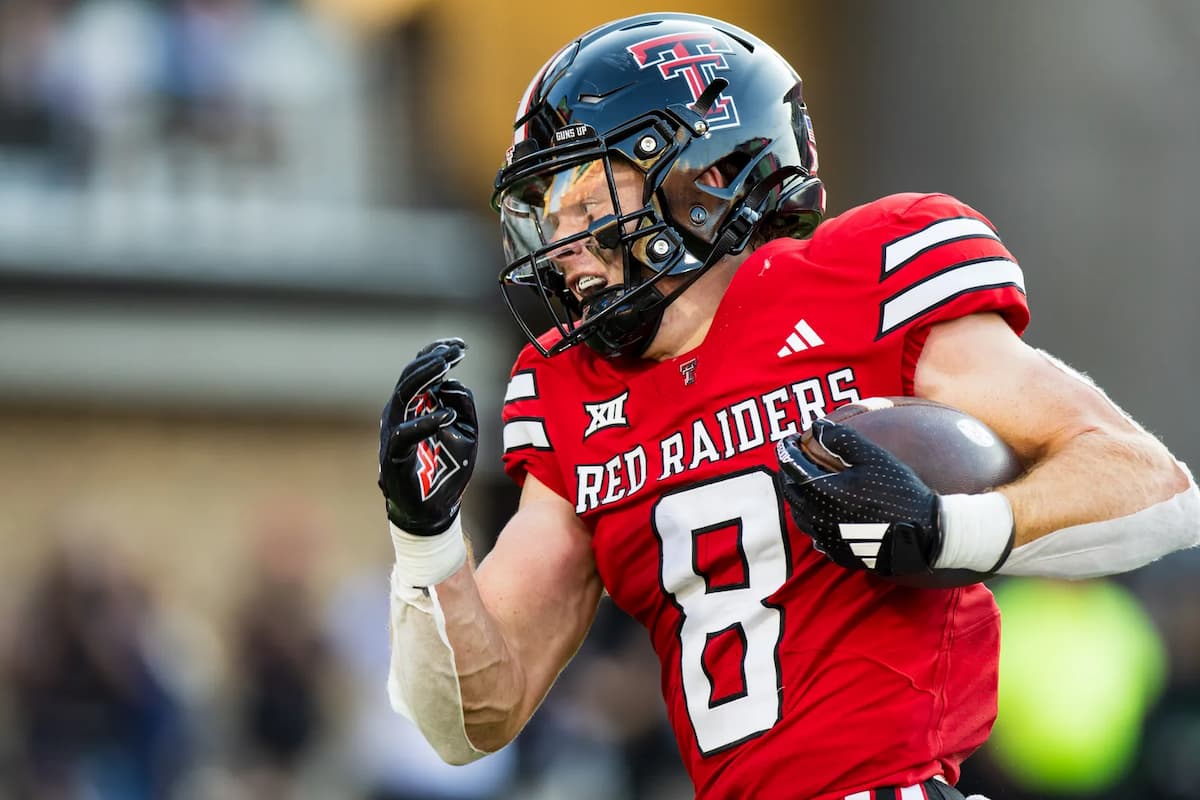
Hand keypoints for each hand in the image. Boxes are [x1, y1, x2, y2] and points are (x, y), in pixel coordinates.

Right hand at [379, 338, 476, 534]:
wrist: (434, 511)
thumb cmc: (448, 468)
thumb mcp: (467, 432)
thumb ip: (464, 405)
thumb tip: (455, 384)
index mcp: (416, 406)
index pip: (421, 372)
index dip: (437, 353)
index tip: (460, 345)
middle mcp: (401, 414)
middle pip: (411, 377)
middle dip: (433, 360)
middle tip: (455, 351)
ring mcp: (394, 432)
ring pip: (403, 396)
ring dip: (425, 378)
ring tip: (446, 366)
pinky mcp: (393, 455)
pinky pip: (405, 434)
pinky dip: (426, 422)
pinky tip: (448, 415)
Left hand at [776, 419, 941, 575]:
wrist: (922, 534)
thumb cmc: (899, 491)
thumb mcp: (873, 457)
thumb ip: (842, 438)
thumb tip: (818, 425)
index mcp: (823, 493)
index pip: (792, 467)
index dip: (787, 449)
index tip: (789, 438)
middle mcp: (818, 518)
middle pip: (790, 491)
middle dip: (788, 471)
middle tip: (794, 457)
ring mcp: (826, 538)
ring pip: (798, 514)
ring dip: (797, 495)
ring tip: (805, 481)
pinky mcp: (836, 552)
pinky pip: (813, 532)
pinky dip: (811, 516)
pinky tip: (822, 508)